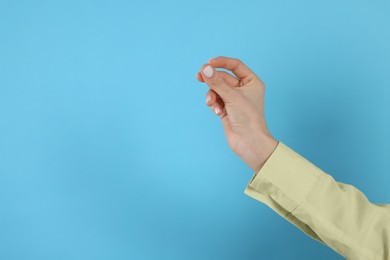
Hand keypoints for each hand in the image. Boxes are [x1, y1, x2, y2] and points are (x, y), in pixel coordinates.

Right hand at [196, 56, 278, 172]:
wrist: (248, 142)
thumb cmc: (248, 119)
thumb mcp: (231, 97)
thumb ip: (217, 82)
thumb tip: (204, 69)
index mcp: (251, 82)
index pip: (235, 65)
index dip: (222, 62)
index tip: (208, 63)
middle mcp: (243, 89)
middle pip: (223, 77)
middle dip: (212, 80)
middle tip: (199, 76)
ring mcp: (234, 99)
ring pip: (216, 89)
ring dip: (212, 95)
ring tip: (212, 104)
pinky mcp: (226, 108)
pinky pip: (215, 100)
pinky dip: (214, 105)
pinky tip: (217, 112)